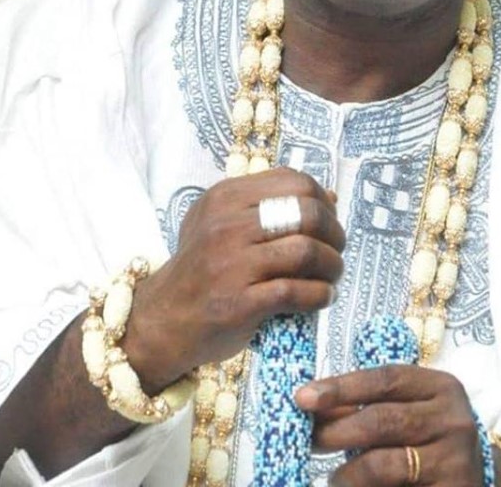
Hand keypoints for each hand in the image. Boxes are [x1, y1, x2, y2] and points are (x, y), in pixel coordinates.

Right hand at [124, 169, 344, 389]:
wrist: (162, 319)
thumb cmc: (201, 268)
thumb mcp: (222, 222)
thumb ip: (269, 204)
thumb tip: (330, 196)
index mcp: (225, 197)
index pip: (294, 182)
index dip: (322, 199)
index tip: (329, 218)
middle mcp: (227, 225)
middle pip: (306, 213)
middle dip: (334, 232)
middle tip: (337, 248)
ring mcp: (232, 264)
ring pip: (306, 251)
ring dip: (332, 265)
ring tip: (333, 274)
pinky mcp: (239, 303)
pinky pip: (295, 292)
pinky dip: (320, 294)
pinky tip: (323, 296)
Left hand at [295, 365, 483, 485]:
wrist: (474, 482)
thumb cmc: (430, 440)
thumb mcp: (408, 413)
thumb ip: (370, 407)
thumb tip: (314, 404)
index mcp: (442, 387)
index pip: (385, 379)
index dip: (341, 387)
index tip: (303, 397)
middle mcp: (454, 420)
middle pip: (382, 420)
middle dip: (336, 430)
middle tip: (308, 439)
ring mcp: (455, 461)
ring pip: (384, 464)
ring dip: (347, 473)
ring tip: (332, 479)